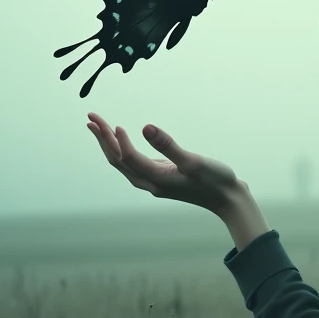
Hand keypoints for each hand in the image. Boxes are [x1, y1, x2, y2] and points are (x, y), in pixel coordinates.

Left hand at [86, 111, 243, 215]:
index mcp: (157, 179)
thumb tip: (145, 127)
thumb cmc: (215, 180)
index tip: (114, 124)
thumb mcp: (194, 161)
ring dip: (108, 144)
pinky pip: (133, 164)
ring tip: (97, 126)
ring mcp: (155, 181)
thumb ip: (168, 145)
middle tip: (91, 118)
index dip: (118, 141)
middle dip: (103, 139)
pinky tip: (121, 141)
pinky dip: (122, 150)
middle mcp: (151, 183)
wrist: (228, 200)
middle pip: (118, 160)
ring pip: (123, 163)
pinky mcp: (161, 178)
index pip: (128, 158)